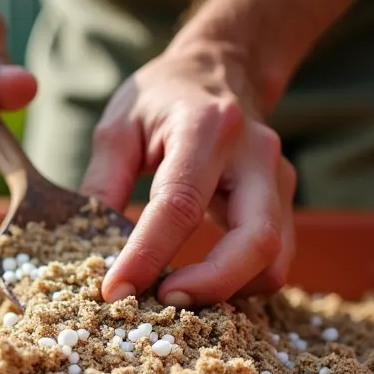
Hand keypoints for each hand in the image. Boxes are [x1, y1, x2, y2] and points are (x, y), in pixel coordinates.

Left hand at [82, 42, 296, 306]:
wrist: (221, 68)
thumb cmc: (163, 98)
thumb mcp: (119, 125)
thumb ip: (103, 183)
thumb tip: (89, 249)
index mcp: (206, 127)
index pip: (180, 204)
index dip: (147, 255)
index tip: (116, 290)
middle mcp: (255, 154)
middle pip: (257, 240)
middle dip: (212, 285)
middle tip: (162, 304)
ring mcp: (279, 178)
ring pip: (274, 258)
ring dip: (229, 291)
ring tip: (176, 296)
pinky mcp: (285, 201)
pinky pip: (273, 259)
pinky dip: (240, 282)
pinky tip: (200, 283)